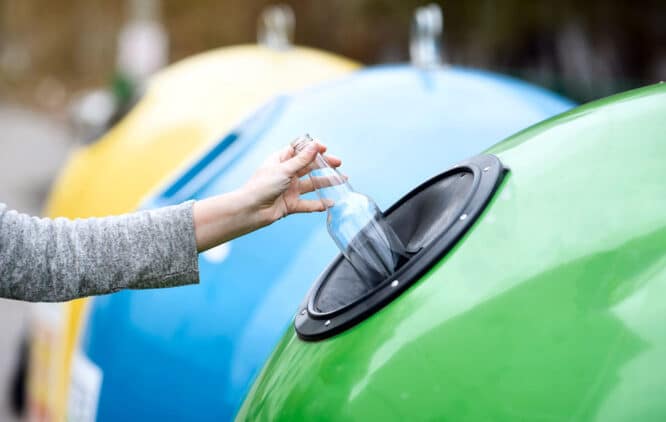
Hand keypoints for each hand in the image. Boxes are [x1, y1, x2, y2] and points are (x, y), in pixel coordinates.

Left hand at [192, 141, 341, 250]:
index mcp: (281, 160)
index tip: (324, 148)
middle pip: (309, 167)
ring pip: (312, 184)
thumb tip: (316, 145)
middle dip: (324, 165)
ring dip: (326, 182)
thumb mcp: (284, 169)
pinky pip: (308, 204)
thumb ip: (302, 159)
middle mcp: (286, 174)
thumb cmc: (262, 186)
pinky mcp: (291, 204)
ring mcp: (289, 189)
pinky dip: (319, 204)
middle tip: (339, 164)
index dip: (312, 148)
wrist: (250, 210)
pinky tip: (330, 203)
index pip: (299, 150)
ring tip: (342, 180)